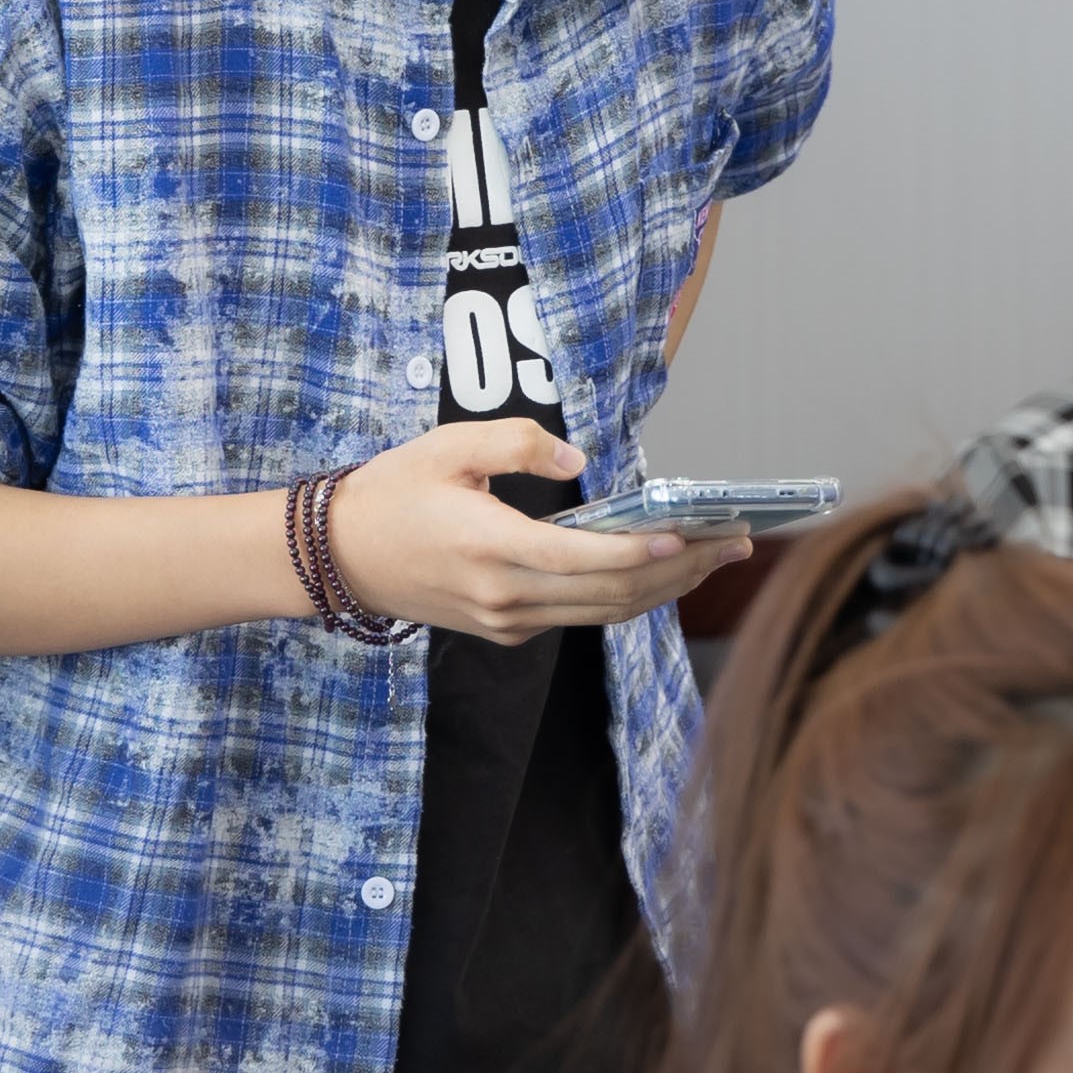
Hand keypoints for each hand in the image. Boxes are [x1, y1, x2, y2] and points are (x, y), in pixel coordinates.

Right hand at [321, 421, 747, 642]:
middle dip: (682, 571)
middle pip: (614, 594)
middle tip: (735, 543)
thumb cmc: (392, 494)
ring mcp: (507, 621)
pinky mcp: (506, 630)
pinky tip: (657, 571)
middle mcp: (506, 597)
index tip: (695, 536)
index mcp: (492, 547)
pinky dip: (625, 595)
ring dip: (665, 588)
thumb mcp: (448, 445)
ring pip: (604, 612)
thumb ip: (518, 442)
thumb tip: (578, 461)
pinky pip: (579, 615)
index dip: (648, 552)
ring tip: (715, 558)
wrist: (337, 559)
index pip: (588, 559)